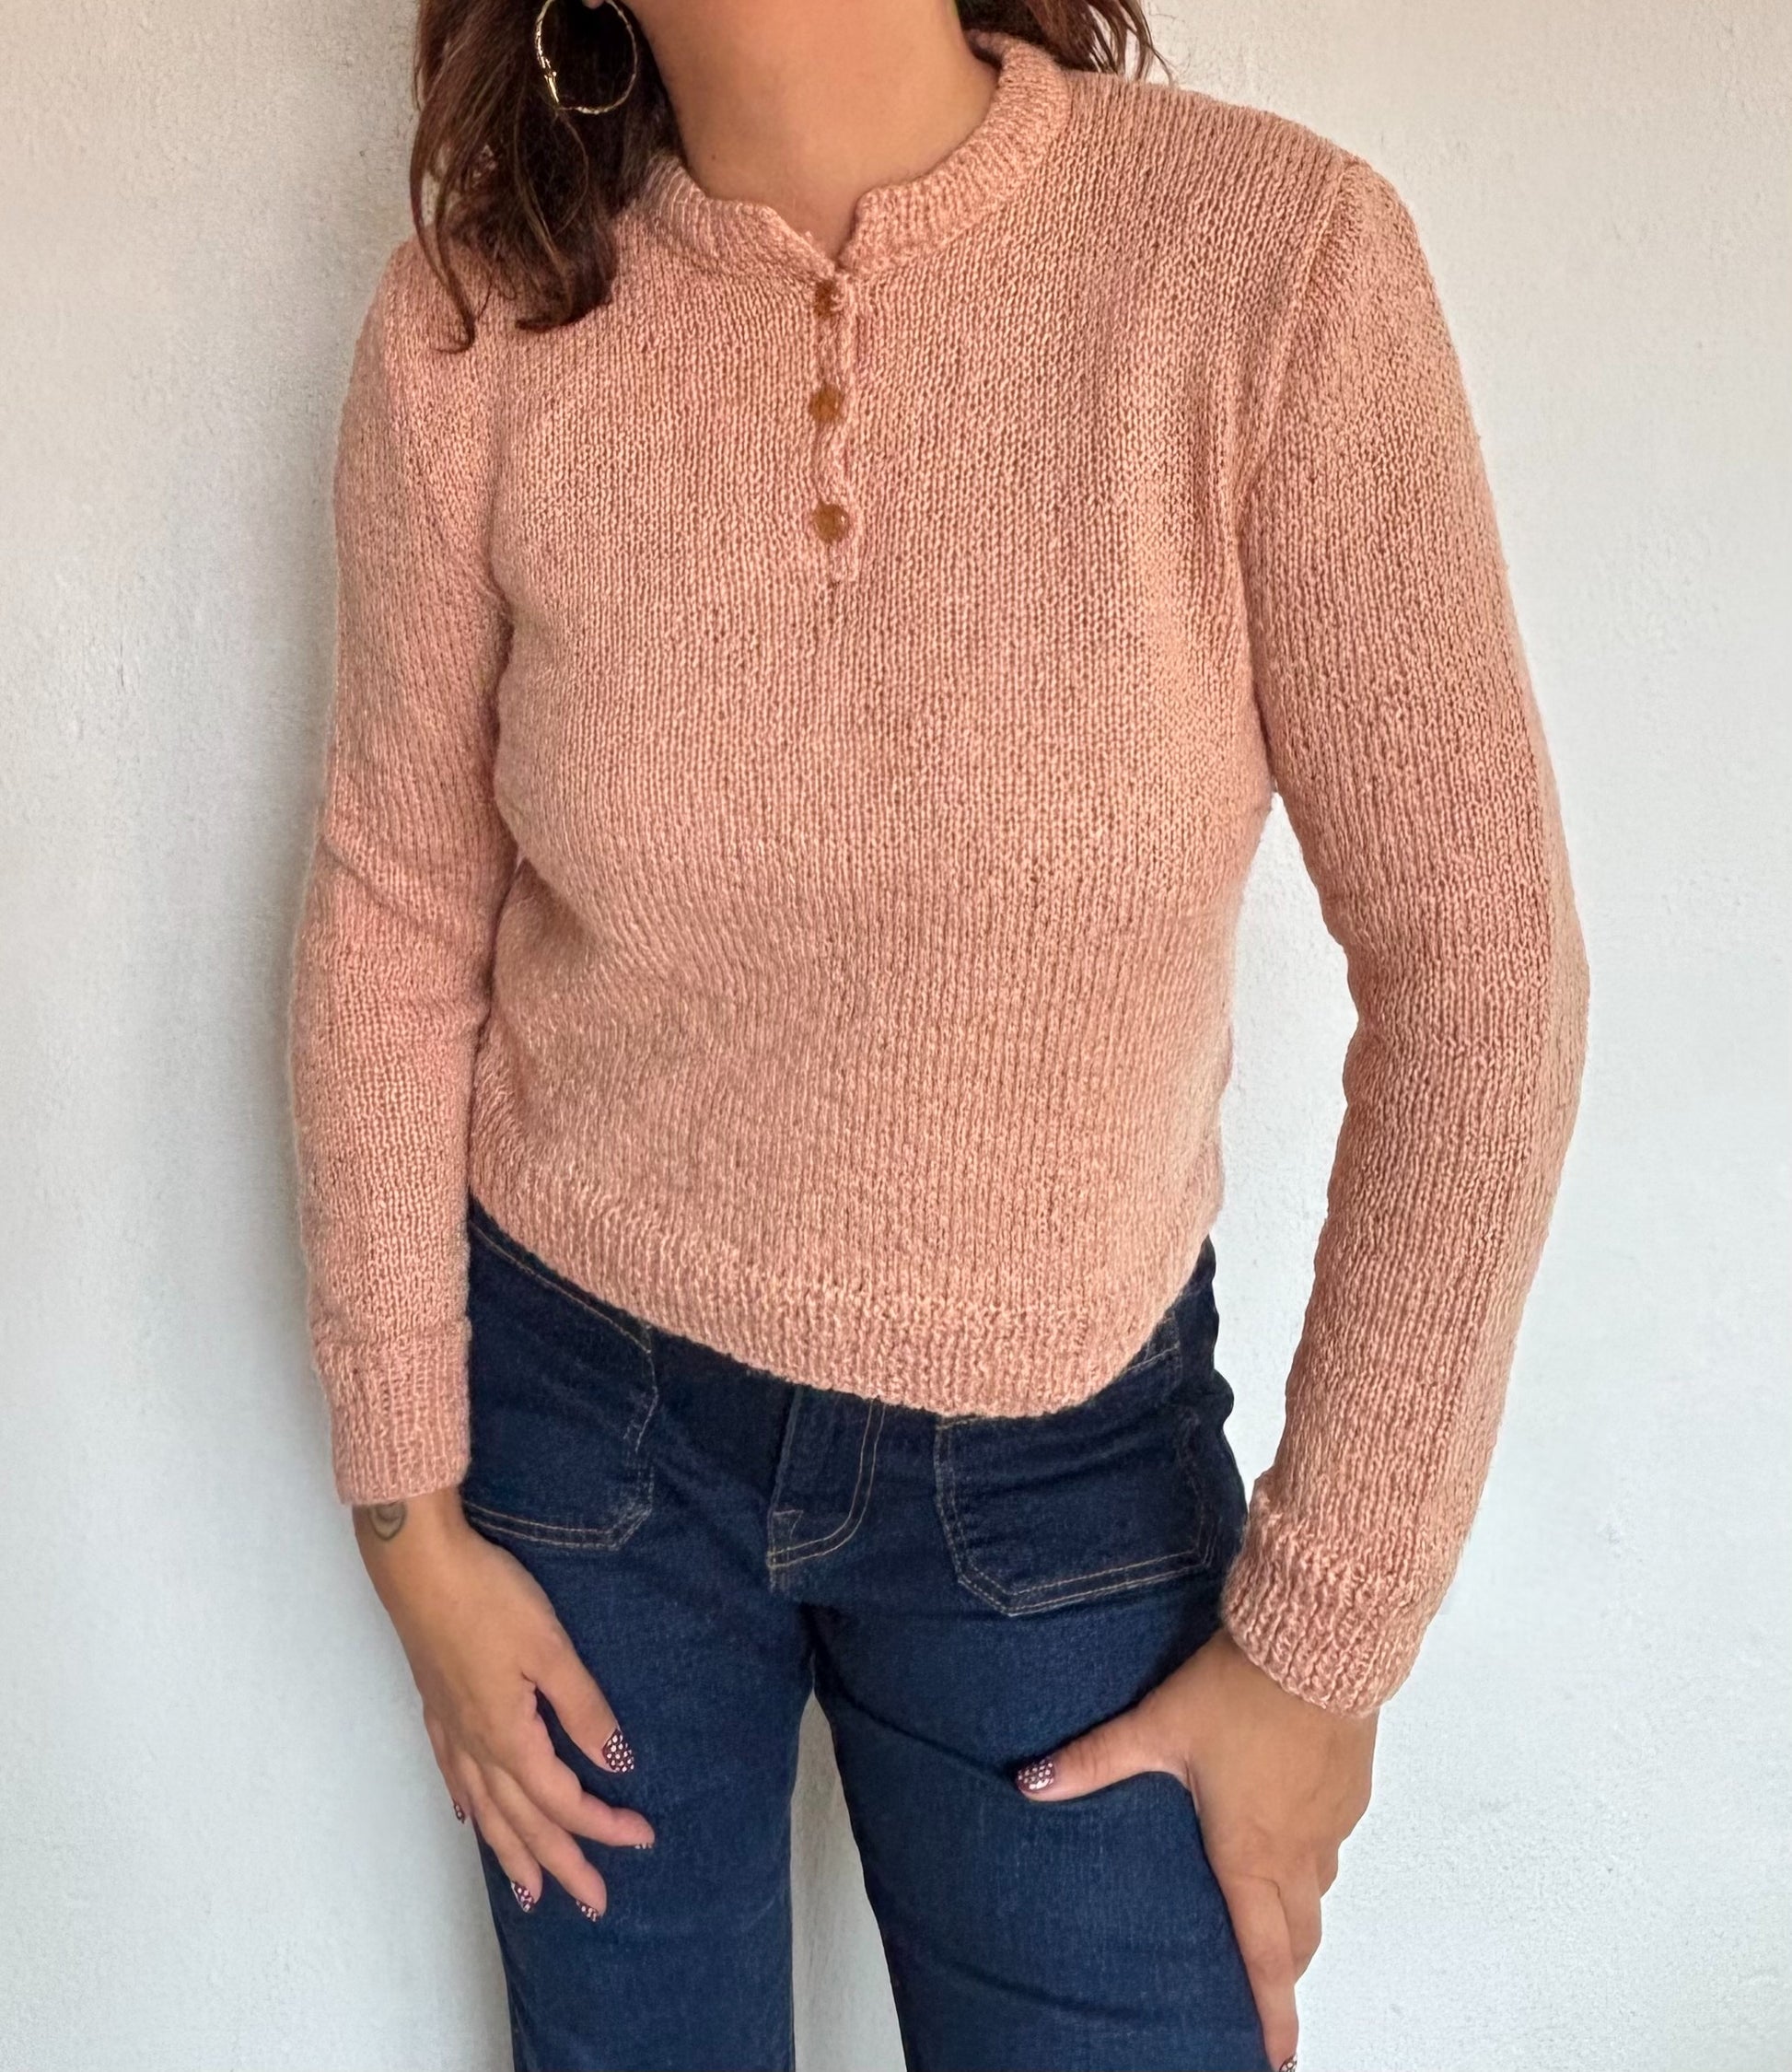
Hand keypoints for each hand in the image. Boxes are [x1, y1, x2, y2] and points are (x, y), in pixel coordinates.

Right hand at [353, 1488, 654, 1916]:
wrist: (418, 1564)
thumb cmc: (488, 1598)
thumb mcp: (549, 1649)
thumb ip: (582, 1707)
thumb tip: (616, 1761)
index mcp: (508, 1736)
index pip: (563, 1799)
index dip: (603, 1824)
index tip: (642, 1839)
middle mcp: (475, 1745)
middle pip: (522, 1821)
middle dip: (561, 1864)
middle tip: (594, 1902)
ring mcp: (450, 1728)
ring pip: (485, 1809)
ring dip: (510, 1852)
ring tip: (530, 1890)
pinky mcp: (435, 1706)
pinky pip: (456, 1778)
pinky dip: (469, 1807)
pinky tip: (471, 1816)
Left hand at [1014, 1623, 1376, 2070]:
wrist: (1317, 1643)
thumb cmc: (1242, 1690)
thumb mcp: (1156, 1726)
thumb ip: (1093, 1761)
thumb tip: (1031, 1782)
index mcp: (1249, 1853)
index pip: (1264, 1956)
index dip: (1270, 2012)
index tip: (1276, 2056)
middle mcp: (1297, 1850)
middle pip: (1300, 1937)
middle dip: (1284, 1972)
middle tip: (1269, 1994)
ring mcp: (1332, 1821)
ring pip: (1319, 1889)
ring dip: (1299, 1912)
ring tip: (1274, 1918)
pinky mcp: (1352, 1787)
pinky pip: (1334, 1840)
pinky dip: (1314, 1854)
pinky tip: (1292, 1826)